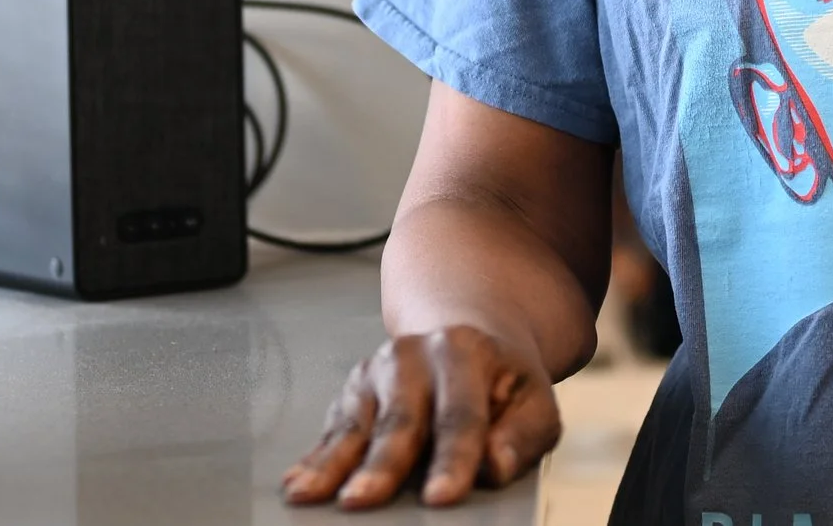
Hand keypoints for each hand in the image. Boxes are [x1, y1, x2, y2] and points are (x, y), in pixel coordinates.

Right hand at [281, 325, 561, 508]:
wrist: (467, 331)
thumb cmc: (501, 381)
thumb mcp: (533, 399)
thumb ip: (521, 434)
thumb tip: (496, 465)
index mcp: (466, 353)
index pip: (460, 415)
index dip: (452, 460)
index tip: (442, 497)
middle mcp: (414, 355)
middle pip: (399, 419)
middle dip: (381, 464)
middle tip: (364, 500)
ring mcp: (378, 370)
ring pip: (356, 424)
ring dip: (333, 464)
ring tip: (312, 495)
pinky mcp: (354, 390)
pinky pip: (332, 429)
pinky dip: (314, 458)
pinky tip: (299, 482)